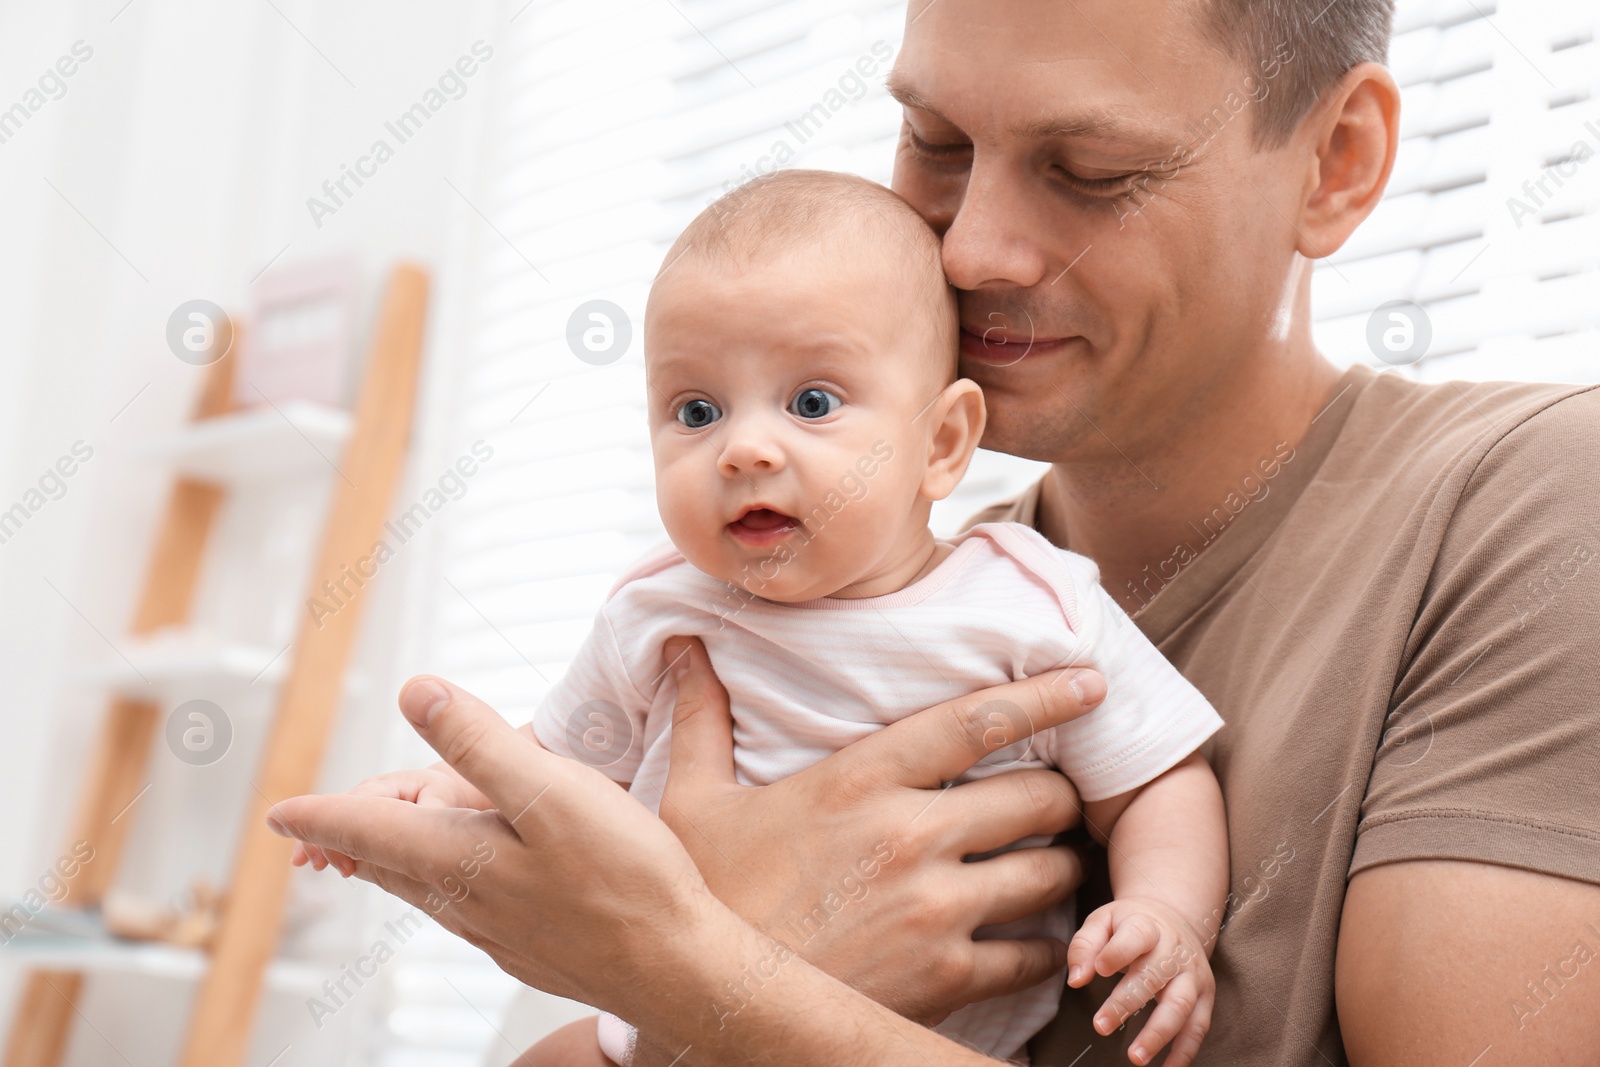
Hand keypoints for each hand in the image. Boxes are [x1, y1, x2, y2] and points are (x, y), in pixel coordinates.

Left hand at [267, 677, 723, 1013]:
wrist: (678, 971)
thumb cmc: (624, 879)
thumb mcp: (551, 792)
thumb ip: (479, 743)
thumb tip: (413, 692)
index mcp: (460, 859)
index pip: (368, 831)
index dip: (321, 814)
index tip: (279, 813)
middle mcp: (468, 904)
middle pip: (389, 865)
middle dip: (349, 840)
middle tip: (311, 831)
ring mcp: (500, 933)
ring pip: (424, 892)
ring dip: (391, 866)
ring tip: (373, 854)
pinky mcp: (533, 948)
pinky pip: (464, 911)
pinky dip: (439, 887)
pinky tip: (464, 886)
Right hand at [658, 635, 1104, 1025]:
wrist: (711, 1004)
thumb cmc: (705, 898)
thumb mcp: (693, 801)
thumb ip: (702, 718)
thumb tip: (681, 644)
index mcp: (860, 780)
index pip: (976, 721)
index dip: (1044, 696)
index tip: (1090, 683)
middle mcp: (911, 836)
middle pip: (1037, 797)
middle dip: (1059, 796)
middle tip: (1056, 800)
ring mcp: (934, 910)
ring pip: (1048, 873)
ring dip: (1060, 866)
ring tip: (1051, 866)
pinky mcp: (944, 978)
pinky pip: (1031, 955)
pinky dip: (1044, 948)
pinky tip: (1035, 944)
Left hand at [1066, 896, 1214, 1066]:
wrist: (1174, 918)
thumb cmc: (1130, 924)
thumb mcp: (1103, 921)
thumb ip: (1085, 946)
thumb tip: (1077, 979)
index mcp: (1147, 926)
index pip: (1136, 936)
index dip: (1118, 953)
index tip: (1099, 970)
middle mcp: (1174, 951)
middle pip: (1154, 977)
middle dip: (1127, 1003)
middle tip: (1100, 1026)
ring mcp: (1192, 975)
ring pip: (1180, 1006)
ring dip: (1159, 1034)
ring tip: (1135, 1058)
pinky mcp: (1204, 996)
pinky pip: (1198, 1026)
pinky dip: (1185, 1051)